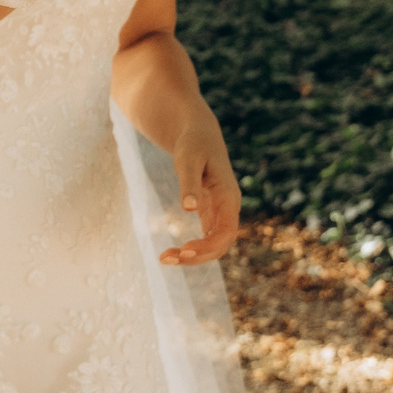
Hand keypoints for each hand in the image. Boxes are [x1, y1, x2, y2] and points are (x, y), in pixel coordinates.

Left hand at [159, 114, 241, 266]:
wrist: (199, 133)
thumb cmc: (193, 143)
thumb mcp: (188, 159)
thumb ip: (189, 183)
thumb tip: (189, 209)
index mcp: (229, 196)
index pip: (226, 231)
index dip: (208, 245)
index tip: (183, 249)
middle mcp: (229, 207)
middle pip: (220, 244)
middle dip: (196, 256)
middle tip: (165, 258)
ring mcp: (222, 211)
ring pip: (214, 243)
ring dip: (193, 256)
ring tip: (164, 258)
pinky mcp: (212, 212)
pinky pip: (207, 237)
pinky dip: (192, 248)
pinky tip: (173, 253)